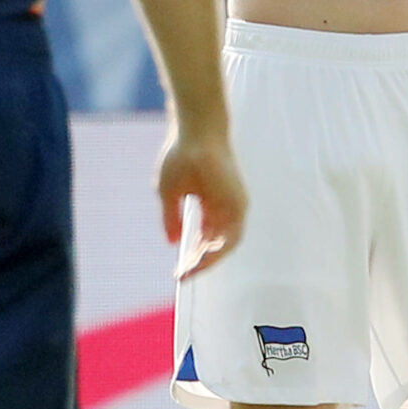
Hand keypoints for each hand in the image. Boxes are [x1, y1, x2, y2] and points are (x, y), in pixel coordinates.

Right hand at [159, 131, 246, 280]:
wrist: (196, 132)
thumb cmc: (181, 155)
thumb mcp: (169, 192)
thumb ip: (172, 218)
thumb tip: (172, 243)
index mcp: (209, 205)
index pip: (203, 238)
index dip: (191, 256)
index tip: (178, 272)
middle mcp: (224, 208)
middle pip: (214, 244)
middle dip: (199, 263)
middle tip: (182, 276)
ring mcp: (233, 205)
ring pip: (225, 244)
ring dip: (208, 260)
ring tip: (190, 272)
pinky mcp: (239, 203)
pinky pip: (233, 235)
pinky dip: (219, 249)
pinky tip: (202, 259)